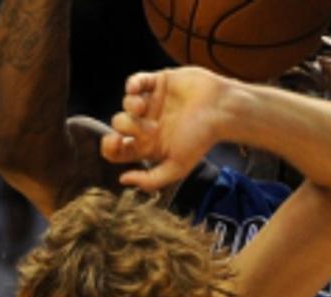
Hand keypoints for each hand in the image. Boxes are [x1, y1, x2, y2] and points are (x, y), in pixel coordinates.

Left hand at [101, 67, 231, 191]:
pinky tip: (137, 90)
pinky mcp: (158, 83)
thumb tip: (123, 180)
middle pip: (119, 125)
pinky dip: (132, 85)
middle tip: (143, 126)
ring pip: (125, 103)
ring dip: (130, 105)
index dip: (110, 147)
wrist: (220, 110)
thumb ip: (151, 180)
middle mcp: (147, 125)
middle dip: (125, 125)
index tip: (115, 142)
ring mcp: (152, 103)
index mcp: (149, 145)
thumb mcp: (177, 167)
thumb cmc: (201, 139)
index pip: (118, 149)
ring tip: (143, 107)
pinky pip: (135, 82)